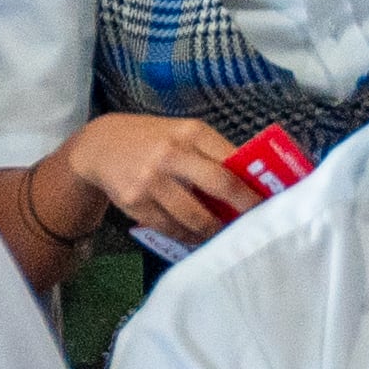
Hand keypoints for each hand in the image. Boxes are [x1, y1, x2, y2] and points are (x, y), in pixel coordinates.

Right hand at [58, 113, 258, 246]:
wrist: (98, 146)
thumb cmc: (151, 140)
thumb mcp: (180, 134)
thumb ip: (211, 153)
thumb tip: (251, 185)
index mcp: (190, 133)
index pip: (232, 161)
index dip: (254, 185)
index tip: (270, 202)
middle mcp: (171, 154)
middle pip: (220, 186)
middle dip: (242, 208)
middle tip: (254, 223)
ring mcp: (152, 181)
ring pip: (196, 217)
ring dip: (215, 230)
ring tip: (222, 232)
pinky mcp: (136, 203)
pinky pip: (172, 228)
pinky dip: (189, 236)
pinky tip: (196, 235)